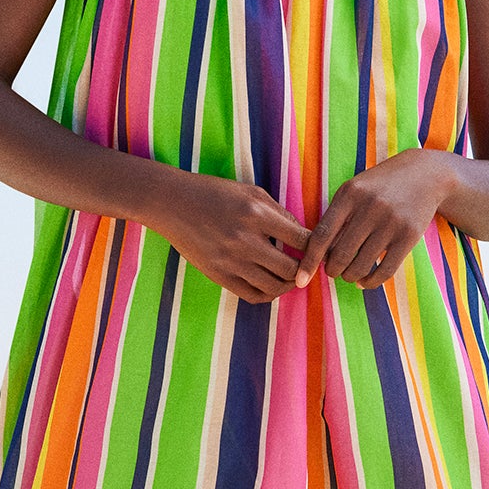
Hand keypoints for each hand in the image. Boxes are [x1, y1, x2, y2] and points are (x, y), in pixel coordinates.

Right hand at [151, 172, 308, 302]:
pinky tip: (272, 285)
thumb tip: (304, 236)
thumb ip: (280, 213)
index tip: (316, 249)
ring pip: (275, 287)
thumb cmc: (214, 193)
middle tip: (307, 267)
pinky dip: (268, 294)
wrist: (172, 204)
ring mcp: (231, 261)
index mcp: (257, 214)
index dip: (315, 247)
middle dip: (304, 270)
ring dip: (289, 284)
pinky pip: (253, 295)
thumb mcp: (251, 192)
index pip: (301, 239)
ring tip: (292, 278)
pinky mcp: (219, 275)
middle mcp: (245, 240)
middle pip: (292, 268)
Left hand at [294, 151, 455, 288]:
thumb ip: (336, 217)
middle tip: (334, 271)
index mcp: (349, 194)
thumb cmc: (380, 187)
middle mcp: (369, 207)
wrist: (425, 175)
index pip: (322, 236)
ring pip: (361, 266)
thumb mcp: (355, 190)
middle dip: (332, 270)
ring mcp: (391, 221)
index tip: (299, 281)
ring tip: (349, 275)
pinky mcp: (409, 235)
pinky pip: (385, 271)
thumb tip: (317, 257)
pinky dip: (370, 282)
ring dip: (350, 277)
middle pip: (340, 255)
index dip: (309, 262)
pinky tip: (365, 281)